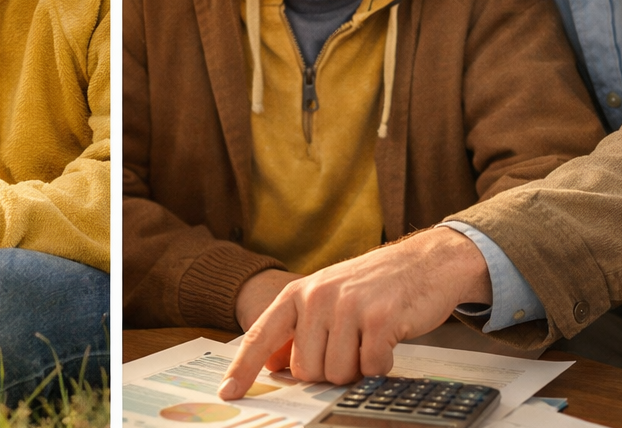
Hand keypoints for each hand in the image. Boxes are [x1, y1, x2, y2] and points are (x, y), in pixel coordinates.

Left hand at [219, 228, 492, 397]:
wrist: (424, 262)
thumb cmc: (372, 286)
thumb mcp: (325, 298)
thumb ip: (297, 330)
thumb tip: (272, 365)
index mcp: (296, 293)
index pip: (260, 336)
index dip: (243, 368)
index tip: (229, 392)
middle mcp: (316, 298)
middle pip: (305, 369)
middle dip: (328, 372)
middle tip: (349, 348)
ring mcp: (347, 307)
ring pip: (336, 374)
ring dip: (356, 370)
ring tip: (368, 342)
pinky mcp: (379, 319)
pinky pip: (370, 369)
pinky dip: (380, 366)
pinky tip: (387, 342)